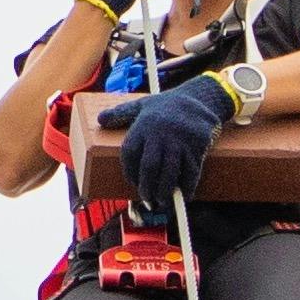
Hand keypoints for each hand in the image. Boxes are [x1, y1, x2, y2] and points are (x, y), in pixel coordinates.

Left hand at [119, 68, 242, 211]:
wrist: (199, 98)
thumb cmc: (166, 106)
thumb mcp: (142, 105)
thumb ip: (121, 113)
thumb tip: (100, 119)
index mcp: (143, 125)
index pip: (129, 154)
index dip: (130, 173)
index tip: (134, 184)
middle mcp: (160, 133)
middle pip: (149, 167)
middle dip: (147, 188)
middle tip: (148, 200)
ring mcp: (179, 140)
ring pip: (169, 172)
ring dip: (165, 192)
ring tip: (163, 202)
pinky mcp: (197, 145)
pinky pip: (191, 171)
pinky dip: (187, 186)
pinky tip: (184, 194)